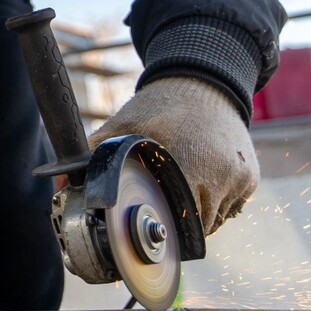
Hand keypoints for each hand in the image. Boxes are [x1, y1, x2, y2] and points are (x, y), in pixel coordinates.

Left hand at [87, 76, 258, 234]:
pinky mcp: (251, 178)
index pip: (174, 222)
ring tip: (180, 186)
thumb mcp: (121, 127)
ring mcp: (239, 179)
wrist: (204, 82)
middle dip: (176, 221)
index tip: (147, 217)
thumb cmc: (158, 107)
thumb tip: (59, 182)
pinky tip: (201, 178)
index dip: (158, 224)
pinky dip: (215, 201)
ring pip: (214, 221)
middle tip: (160, 202)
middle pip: (196, 228)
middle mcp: (219, 176)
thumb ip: (91, 156)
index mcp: (186, 166)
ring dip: (196, 214)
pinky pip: (231, 207)